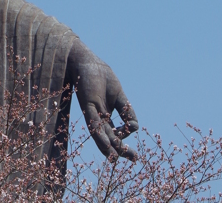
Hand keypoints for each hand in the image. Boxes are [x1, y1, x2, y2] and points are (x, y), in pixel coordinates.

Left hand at [67, 40, 138, 161]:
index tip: (130, 128)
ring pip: (103, 135)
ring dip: (110, 148)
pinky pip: (94, 124)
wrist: (86, 61)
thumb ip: (126, 111)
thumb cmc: (101, 76)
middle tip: (134, 159)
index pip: (117, 133)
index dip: (127, 135)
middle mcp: (100, 117)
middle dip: (122, 149)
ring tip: (116, 160)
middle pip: (111, 138)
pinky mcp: (87, 107)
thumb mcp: (119, 95)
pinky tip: (107, 146)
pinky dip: (101, 136)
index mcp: (107, 115)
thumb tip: (134, 128)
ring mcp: (93, 113)